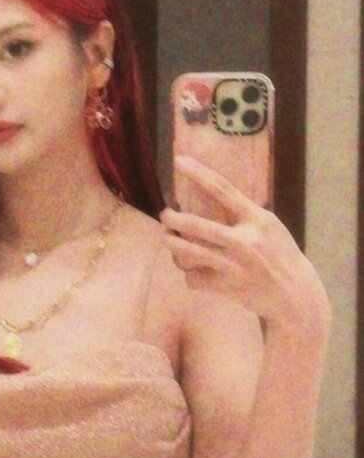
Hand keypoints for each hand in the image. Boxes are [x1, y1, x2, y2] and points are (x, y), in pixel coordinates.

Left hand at [161, 155, 331, 333]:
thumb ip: (245, 215)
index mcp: (257, 220)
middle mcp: (244, 241)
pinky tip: (194, 271)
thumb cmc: (280, 256)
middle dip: (171, 219)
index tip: (178, 161)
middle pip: (194, 225)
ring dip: (172, 245)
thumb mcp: (270, 228)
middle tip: (165, 216)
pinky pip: (193, 277)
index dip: (199, 173)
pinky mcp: (225, 286)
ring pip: (186, 253)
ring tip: (170, 240)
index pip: (223, 190)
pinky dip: (190, 274)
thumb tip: (213, 199)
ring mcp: (233, 265)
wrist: (294, 296)